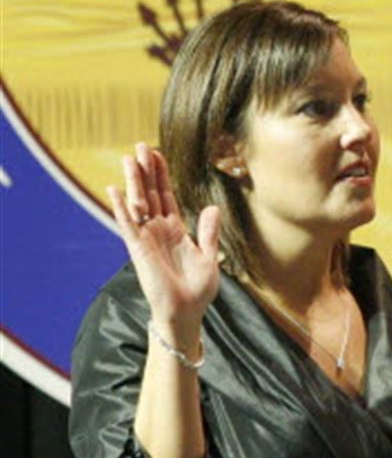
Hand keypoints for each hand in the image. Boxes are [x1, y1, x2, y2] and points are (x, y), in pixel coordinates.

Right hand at [106, 143, 220, 334]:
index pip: (166, 196)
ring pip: (138, 203)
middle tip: (141, 145)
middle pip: (150, 193)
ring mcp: (147, 238)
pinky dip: (121, 207)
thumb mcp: (209, 258)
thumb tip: (212, 207)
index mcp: (175, 229)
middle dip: (146, 170)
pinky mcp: (139, 249)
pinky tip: (114, 189)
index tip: (158, 153)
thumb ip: (208, 233)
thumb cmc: (197, 290)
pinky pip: (128, 224)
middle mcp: (158, 230)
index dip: (162, 175)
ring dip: (134, 181)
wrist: (187, 312)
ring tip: (129, 158)